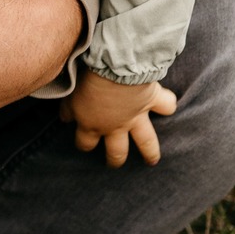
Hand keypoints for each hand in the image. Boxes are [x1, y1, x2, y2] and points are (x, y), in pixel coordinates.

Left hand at [60, 70, 176, 166]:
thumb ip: (68, 110)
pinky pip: (166, 106)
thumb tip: (65, 119)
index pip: (86, 143)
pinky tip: (169, 107)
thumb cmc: (87, 80)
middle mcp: (115, 126)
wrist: (114, 69)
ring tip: (152, 160)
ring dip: (150, 152)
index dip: (84, 145)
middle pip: (117, 152)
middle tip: (115, 164)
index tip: (85, 145)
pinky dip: (168, 105)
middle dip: (115, 160)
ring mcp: (136, 117)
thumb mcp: (70, 96)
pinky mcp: (152, 102)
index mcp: (92, 124)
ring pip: (146, 142)